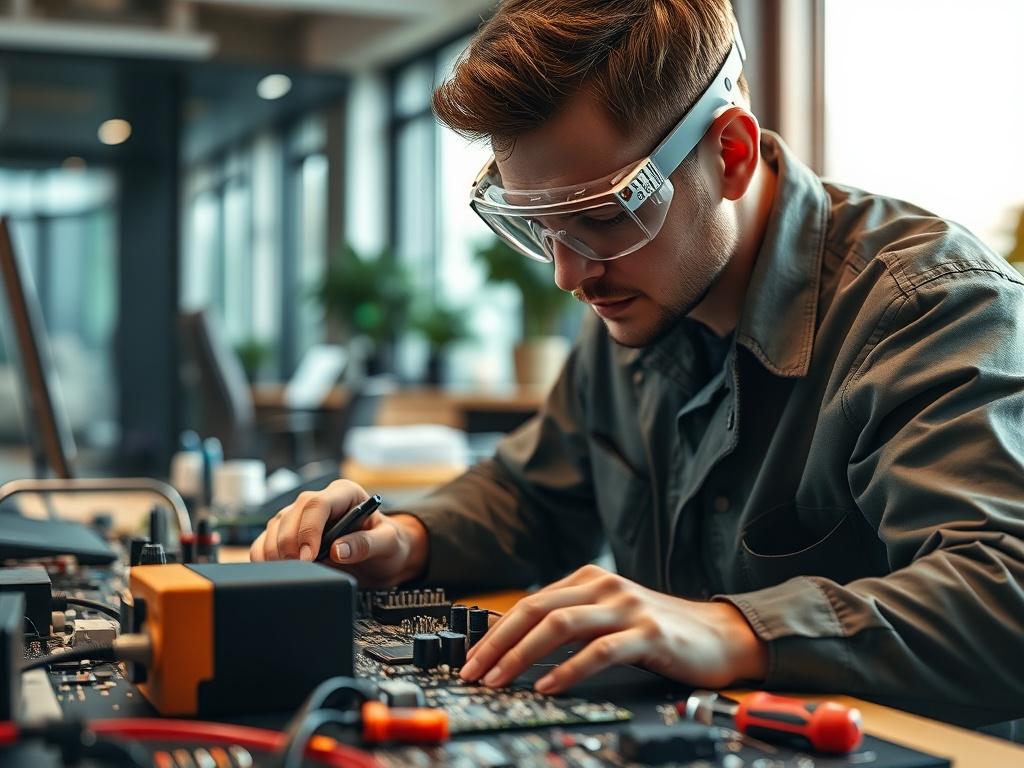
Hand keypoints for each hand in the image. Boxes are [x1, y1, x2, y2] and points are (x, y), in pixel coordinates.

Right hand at [248, 479, 428, 586]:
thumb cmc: (388, 544)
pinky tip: (278, 570)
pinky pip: (266, 541)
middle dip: (290, 545)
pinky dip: (265, 556)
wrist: (382, 557)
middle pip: (291, 515)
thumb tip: (338, 549)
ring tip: (292, 572)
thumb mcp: (389, 543)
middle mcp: (320, 500)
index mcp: (345, 493)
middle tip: (300, 570)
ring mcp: (301, 516)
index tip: (308, 556)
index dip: (308, 530)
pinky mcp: (289, 533)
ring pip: (275, 527)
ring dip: (276, 552)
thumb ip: (367, 544)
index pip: (317, 503)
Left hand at [459, 564, 766, 693]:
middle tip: (474, 671)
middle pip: (536, 610)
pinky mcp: (648, 633)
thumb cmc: (660, 631)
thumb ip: (571, 620)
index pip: (529, 603)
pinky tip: (550, 686)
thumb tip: (518, 646)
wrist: (720, 635)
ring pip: (560, 626)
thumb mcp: (609, 616)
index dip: (495, 631)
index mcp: (588, 579)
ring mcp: (626, 607)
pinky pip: (599, 651)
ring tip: (501, 680)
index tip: (472, 659)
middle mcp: (603, 586)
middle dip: (498, 643)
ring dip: (523, 655)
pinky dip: (569, 670)